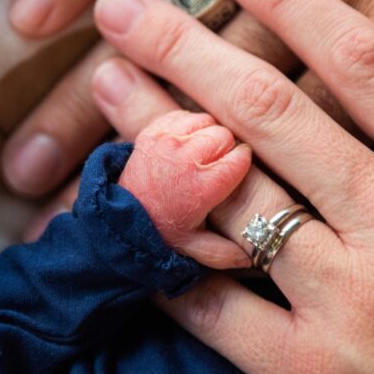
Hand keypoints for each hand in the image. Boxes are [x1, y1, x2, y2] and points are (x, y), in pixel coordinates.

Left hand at [119, 110, 252, 269]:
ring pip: (205, 121)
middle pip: (224, 135)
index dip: (242, 162)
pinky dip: (187, 125)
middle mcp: (186, 159)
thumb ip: (225, 253)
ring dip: (206, 133)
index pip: (241, 157)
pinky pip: (183, 116)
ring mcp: (167, 141)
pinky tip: (185, 142)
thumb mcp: (195, 248)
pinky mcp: (153, 131)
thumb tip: (254, 258)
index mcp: (203, 186)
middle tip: (216, 163)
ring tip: (201, 152)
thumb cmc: (162, 232)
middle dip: (226, 147)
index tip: (236, 169)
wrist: (120, 217)